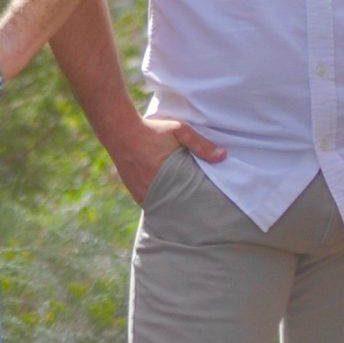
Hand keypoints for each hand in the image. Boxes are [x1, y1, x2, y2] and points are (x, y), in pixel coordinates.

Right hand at [108, 113, 226, 204]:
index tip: (209, 207)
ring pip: (163, 207)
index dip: (198, 203)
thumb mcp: (178, 130)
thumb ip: (200, 143)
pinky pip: (151, 205)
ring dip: (173, 208)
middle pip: (176, 207)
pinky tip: (170, 204)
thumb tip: (223, 156)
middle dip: (188, 209)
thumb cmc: (152, 129)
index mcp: (167, 174)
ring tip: (188, 211)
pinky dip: (160, 204)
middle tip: (202, 212)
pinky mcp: (135, 192)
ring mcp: (142, 192)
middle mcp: (153, 187)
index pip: (188, 198)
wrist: (120, 130)